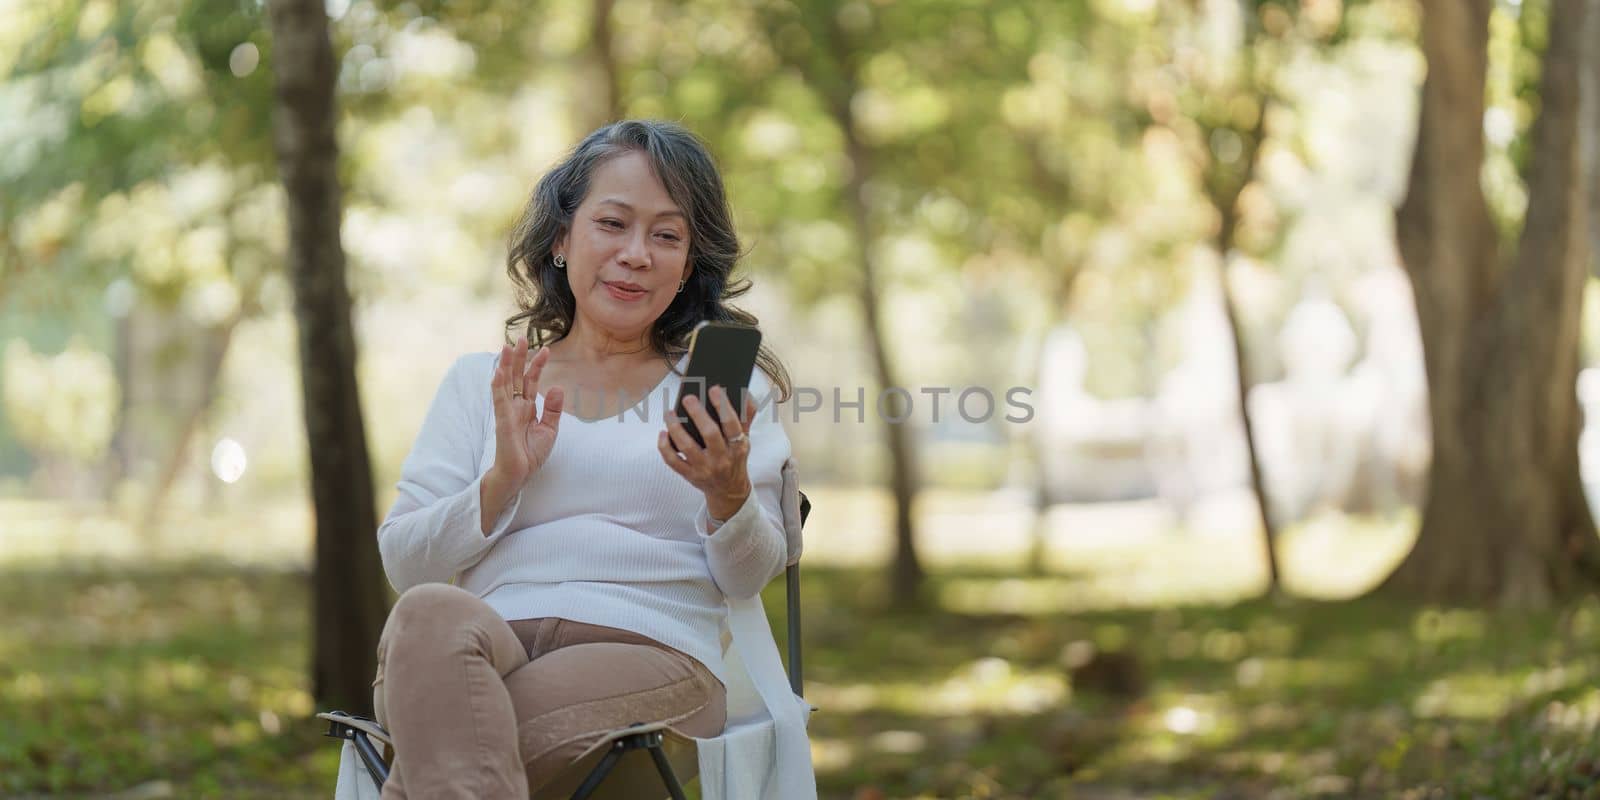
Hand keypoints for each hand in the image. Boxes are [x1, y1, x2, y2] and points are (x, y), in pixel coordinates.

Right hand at [489, 336, 563, 487]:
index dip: (537, 365)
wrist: (519, 475)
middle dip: (519, 357)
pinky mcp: (502, 422)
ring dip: (506, 365)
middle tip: (522, 337)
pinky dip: (498, 386)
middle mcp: (515, 406)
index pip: (531, 381)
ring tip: (507, 346)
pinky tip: (498, 372)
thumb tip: (558, 387)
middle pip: (516, 376)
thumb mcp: (549, 430)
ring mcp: (507, 412)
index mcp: (527, 407)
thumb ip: (553, 409)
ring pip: (505, 383)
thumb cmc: (530, 454)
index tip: (546, 349)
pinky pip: (499, 401)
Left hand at [658, 385, 757, 518]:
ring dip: (676, 428)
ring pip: (687, 447)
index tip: (714, 389)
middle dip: (698, 414)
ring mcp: (704, 468)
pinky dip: (665, 447)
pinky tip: (663, 433)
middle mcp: (722, 458)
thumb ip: (746, 416)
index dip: (723, 406)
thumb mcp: (745, 439)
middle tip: (688, 398)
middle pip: (709, 434)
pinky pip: (673, 461)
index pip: (732, 424)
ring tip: (669, 413)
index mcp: (738, 446)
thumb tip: (745, 393)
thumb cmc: (735, 458)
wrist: (729, 490)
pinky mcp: (690, 475)